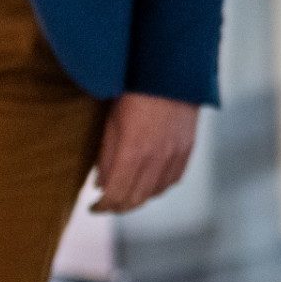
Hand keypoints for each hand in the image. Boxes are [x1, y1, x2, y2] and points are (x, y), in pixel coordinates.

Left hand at [92, 92, 201, 212]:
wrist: (169, 74)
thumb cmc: (135, 92)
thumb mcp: (111, 124)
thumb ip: (105, 158)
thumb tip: (101, 185)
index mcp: (131, 153)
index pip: (115, 195)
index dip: (102, 207)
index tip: (94, 207)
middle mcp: (154, 160)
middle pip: (135, 199)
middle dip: (118, 206)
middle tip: (107, 205)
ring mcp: (173, 156)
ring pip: (154, 193)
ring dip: (138, 198)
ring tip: (126, 195)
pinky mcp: (186, 150)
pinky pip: (172, 180)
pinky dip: (158, 187)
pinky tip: (148, 183)